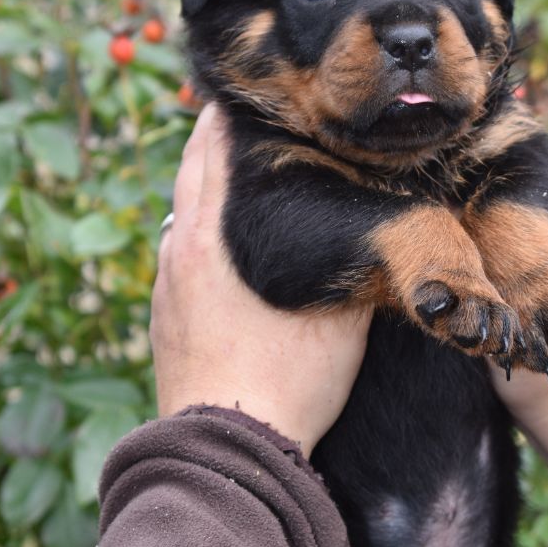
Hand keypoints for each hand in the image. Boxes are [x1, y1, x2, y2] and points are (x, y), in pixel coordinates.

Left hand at [150, 104, 371, 456]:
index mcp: (211, 242)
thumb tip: (384, 236)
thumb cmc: (286, 383)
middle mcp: (178, 257)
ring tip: (230, 173)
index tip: (241, 94)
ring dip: (202, 190)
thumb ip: (354, 269)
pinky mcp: (164, 323)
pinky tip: (219, 247)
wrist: (230, 452)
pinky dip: (196, 234)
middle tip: (232, 114)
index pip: (211, 156)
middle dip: (208, 142)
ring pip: (182, 220)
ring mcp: (166, 292)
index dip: (225, 119)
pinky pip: (178, 259)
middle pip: (189, 178)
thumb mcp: (340, 320)